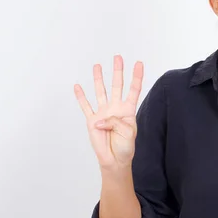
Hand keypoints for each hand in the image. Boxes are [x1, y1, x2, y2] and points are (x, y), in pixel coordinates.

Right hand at [74, 55, 143, 169]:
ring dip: (98, 79)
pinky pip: (86, 106)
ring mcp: (103, 113)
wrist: (114, 159)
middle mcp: (115, 108)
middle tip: (118, 57)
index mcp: (128, 110)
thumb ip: (115, 122)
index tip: (139, 63)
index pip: (134, 90)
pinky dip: (81, 97)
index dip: (136, 77)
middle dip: (117, 71)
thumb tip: (100, 119)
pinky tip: (77, 87)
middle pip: (117, 85)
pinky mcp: (92, 121)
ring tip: (97, 66)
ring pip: (100, 91)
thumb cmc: (125, 146)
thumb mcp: (127, 132)